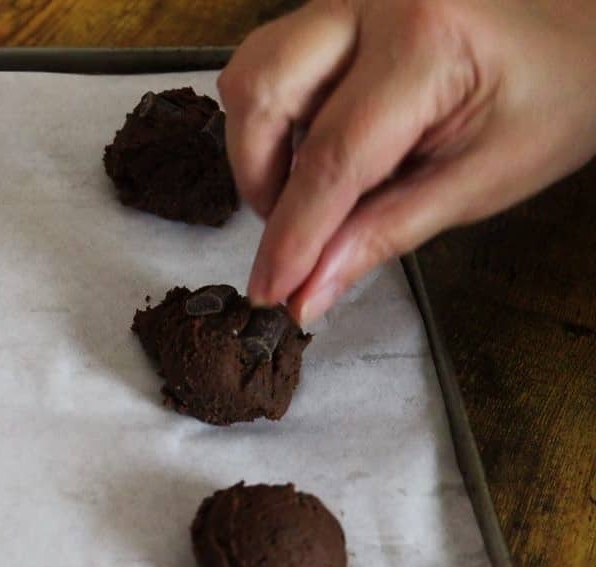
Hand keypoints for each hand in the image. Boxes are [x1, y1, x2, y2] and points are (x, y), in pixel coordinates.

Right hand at [217, 0, 595, 323]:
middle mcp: (371, 2)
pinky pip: (274, 63)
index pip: (332, 155)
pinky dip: (279, 120)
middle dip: (260, 178)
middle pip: (260, 91)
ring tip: (311, 190)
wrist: (585, 31)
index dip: (293, 234)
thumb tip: (306, 289)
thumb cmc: (557, 97)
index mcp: (426, 43)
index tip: (270, 289)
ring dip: (261, 147)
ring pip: (254, 73)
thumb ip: (387, 232)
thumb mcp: (485, 180)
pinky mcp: (337, 7)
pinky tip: (323, 148)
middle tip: (296, 233)